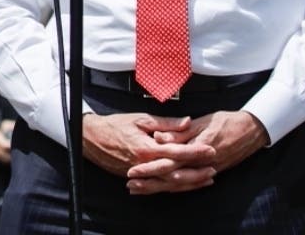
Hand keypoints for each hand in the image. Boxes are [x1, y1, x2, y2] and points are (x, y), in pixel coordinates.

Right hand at [83, 112, 215, 193]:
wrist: (91, 138)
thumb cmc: (115, 125)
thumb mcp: (141, 119)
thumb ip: (166, 123)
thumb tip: (187, 122)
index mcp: (147, 148)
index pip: (177, 151)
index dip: (195, 151)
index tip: (210, 149)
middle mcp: (145, 164)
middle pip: (176, 171)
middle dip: (197, 170)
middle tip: (213, 167)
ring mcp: (140, 173)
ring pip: (169, 182)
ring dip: (188, 181)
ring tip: (205, 179)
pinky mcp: (136, 178)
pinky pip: (158, 185)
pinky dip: (173, 186)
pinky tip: (184, 185)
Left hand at [126, 110, 267, 194]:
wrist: (251, 130)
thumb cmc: (226, 122)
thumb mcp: (201, 122)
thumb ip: (179, 132)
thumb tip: (158, 137)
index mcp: (196, 149)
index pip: (169, 161)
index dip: (150, 166)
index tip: (134, 169)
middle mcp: (201, 164)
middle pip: (171, 176)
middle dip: (150, 181)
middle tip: (131, 184)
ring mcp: (207, 170)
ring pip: (179, 183)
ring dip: (159, 187)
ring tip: (140, 189)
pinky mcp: (211, 171)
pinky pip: (191, 184)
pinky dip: (176, 187)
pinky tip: (163, 189)